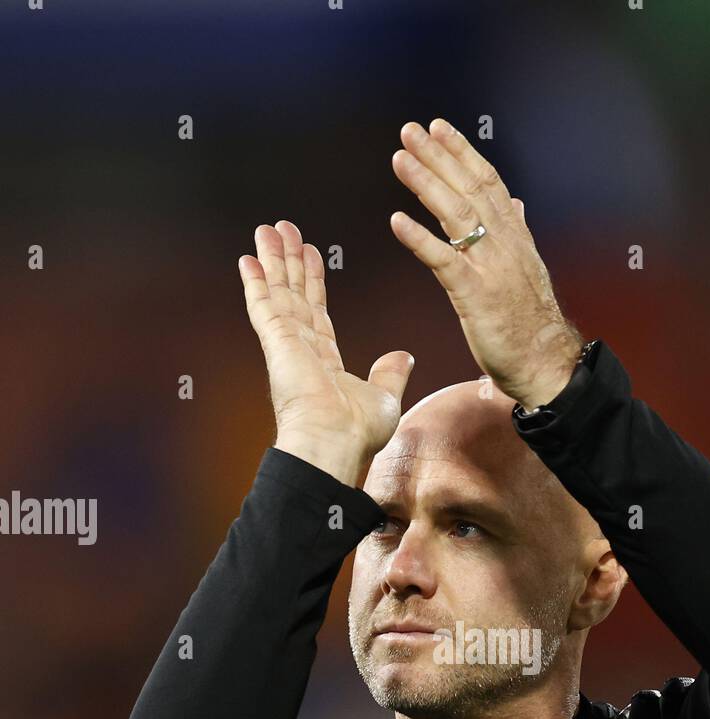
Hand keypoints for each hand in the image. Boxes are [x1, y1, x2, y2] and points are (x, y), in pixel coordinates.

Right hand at [239, 221, 414, 483]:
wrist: (334, 443)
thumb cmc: (357, 433)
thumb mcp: (385, 397)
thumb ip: (390, 374)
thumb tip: (403, 357)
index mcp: (324, 362)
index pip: (317, 312)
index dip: (313, 283)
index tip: (311, 255)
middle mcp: (302, 350)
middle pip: (294, 295)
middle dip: (289, 262)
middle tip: (284, 229)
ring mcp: (287, 344)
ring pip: (279, 292)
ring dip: (274, 259)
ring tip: (268, 228)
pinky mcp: (276, 341)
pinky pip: (264, 305)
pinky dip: (256, 282)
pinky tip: (248, 258)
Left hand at [389, 120, 584, 410]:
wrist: (546, 363)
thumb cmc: (531, 324)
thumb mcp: (526, 271)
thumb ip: (518, 234)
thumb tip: (517, 206)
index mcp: (515, 237)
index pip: (488, 184)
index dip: (462, 153)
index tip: (439, 128)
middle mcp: (504, 245)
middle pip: (469, 190)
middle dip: (439, 157)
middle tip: (411, 130)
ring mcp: (490, 268)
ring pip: (457, 215)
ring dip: (427, 183)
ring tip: (401, 159)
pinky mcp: (476, 295)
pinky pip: (444, 261)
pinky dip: (419, 239)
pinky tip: (397, 221)